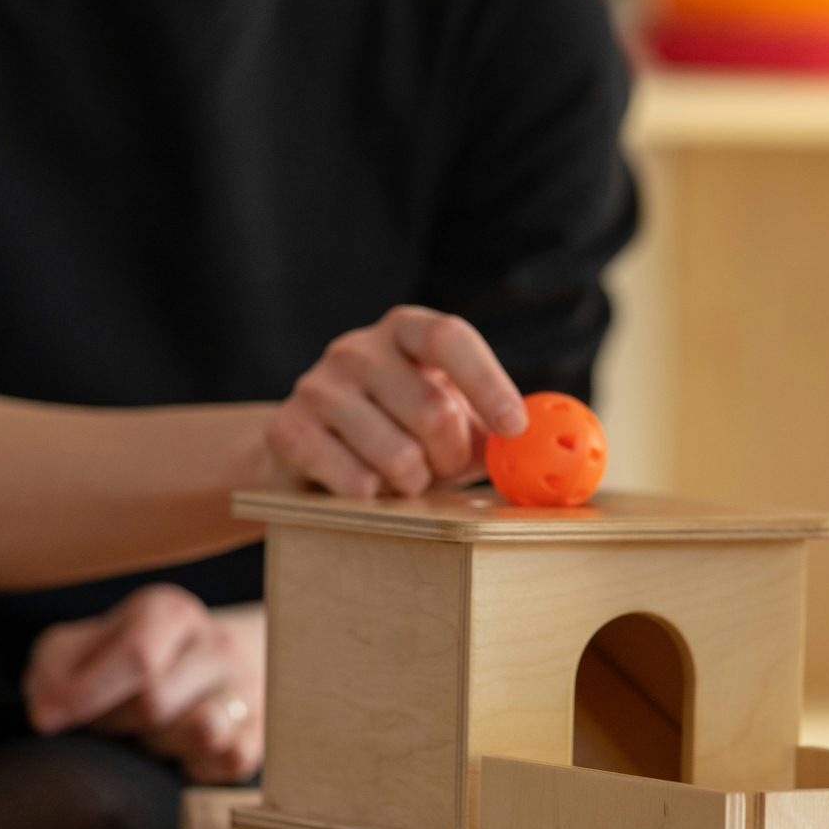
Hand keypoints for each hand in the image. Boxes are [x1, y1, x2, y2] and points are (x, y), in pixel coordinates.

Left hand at [22, 585, 265, 782]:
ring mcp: (247, 688)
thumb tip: (48, 713)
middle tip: (106, 721)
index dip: (86, 695)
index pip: (137, 657)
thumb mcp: (81, 648)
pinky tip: (179, 750)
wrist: (205, 664)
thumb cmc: (127, 660)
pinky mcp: (261, 733)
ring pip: (201, 732)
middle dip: (115, 724)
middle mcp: (218, 643)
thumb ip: (51, 670)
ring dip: (159, 745)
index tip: (49, 721)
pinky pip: (229, 761)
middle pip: (155, 703)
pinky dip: (196, 766)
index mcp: (170, 612)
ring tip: (148, 732)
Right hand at [265, 305, 528, 498]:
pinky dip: (374, 498)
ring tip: (403, 479)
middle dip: (451, 456)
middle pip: (430, 408)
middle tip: (444, 469)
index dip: (487, 382)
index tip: (514, 428)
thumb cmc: (400, 432)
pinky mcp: (289, 430)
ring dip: (413, 483)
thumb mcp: (449, 419)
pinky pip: (355, 481)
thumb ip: (491, 427)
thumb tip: (539, 446)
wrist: (309, 452)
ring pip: (396, 454)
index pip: (449, 337)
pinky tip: (365, 488)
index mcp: (404, 330)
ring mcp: (317, 386)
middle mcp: (357, 348)